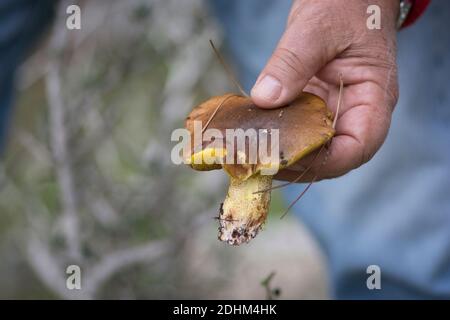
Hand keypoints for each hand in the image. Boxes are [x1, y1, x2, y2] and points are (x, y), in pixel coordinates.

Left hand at [250, 0, 398, 181]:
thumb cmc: (343, 6)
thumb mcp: (317, 28)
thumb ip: (292, 63)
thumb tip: (265, 99)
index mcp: (374, 97)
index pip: (359, 146)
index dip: (326, 161)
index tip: (287, 156)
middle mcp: (356, 112)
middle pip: (332, 156)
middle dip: (296, 163)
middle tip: (258, 159)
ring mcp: (334, 111)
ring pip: (312, 148)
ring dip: (282, 153)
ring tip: (250, 152)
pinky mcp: (314, 107)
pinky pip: (298, 130)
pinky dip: (277, 135)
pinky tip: (253, 134)